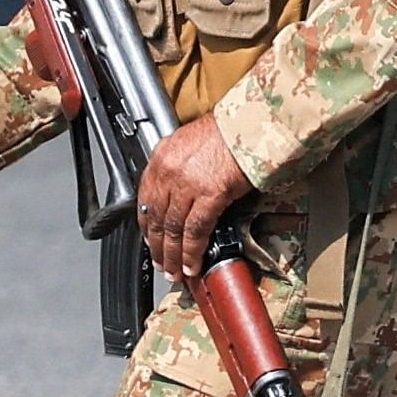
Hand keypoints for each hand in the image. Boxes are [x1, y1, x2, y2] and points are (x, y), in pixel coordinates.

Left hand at [136, 116, 252, 279]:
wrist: (251, 124)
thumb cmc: (228, 132)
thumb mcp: (189, 142)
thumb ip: (178, 166)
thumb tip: (179, 193)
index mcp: (162, 156)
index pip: (146, 199)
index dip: (147, 226)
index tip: (151, 241)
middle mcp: (169, 170)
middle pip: (157, 218)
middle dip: (158, 247)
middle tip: (161, 264)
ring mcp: (187, 184)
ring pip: (173, 229)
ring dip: (174, 256)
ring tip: (175, 271)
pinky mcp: (210, 195)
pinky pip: (195, 231)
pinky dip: (192, 252)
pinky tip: (192, 265)